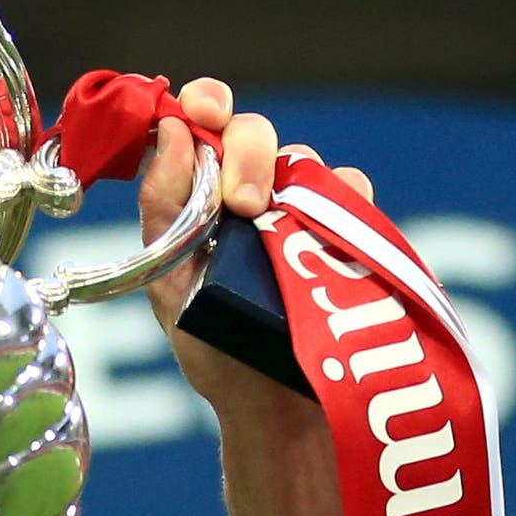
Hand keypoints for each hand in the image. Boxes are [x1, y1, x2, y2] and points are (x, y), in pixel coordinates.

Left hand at [135, 77, 379, 443]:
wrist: (274, 412)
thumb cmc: (214, 349)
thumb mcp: (168, 284)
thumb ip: (162, 209)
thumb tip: (170, 132)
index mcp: (201, 196)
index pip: (202, 123)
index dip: (204, 103)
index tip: (202, 113)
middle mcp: (252, 193)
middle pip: (254, 132)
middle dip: (247, 149)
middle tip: (245, 203)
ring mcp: (302, 211)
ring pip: (304, 158)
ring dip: (291, 180)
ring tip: (277, 232)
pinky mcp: (347, 232)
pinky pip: (353, 192)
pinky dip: (342, 201)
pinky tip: (328, 237)